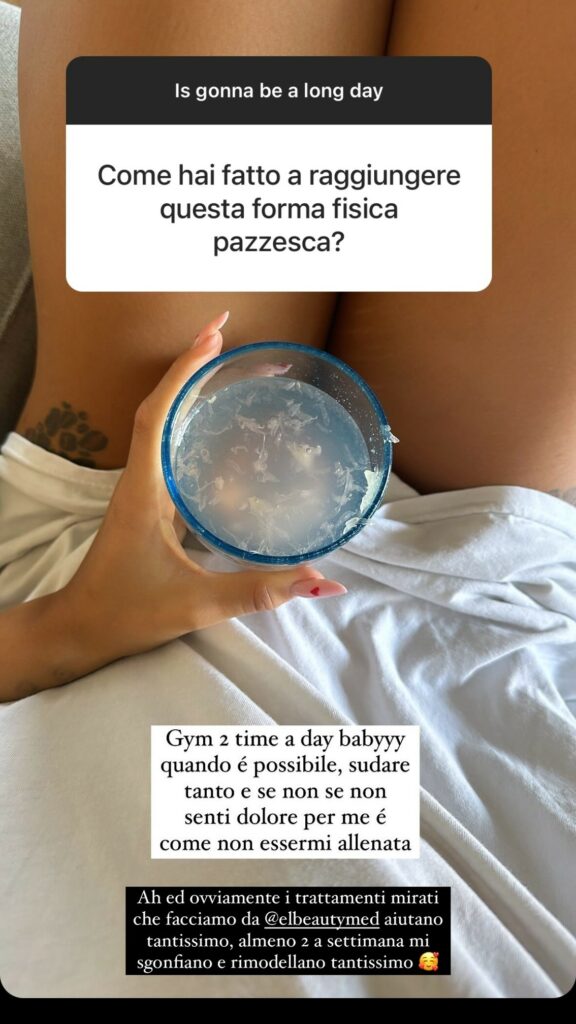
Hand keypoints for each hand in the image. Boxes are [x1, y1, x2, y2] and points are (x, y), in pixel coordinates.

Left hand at [60, 313, 346, 672]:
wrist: (81, 628)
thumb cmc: (128, 612)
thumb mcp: (198, 604)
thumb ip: (260, 590)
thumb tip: (323, 581)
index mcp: (144, 489)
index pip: (159, 413)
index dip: (185, 371)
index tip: (216, 337)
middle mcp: (140, 477)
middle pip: (162, 405)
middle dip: (194, 366)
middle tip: (234, 338)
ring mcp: (142, 487)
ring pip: (163, 422)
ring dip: (191, 389)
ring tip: (232, 366)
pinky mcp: (149, 501)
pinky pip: (170, 446)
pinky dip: (191, 421)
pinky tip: (220, 425)